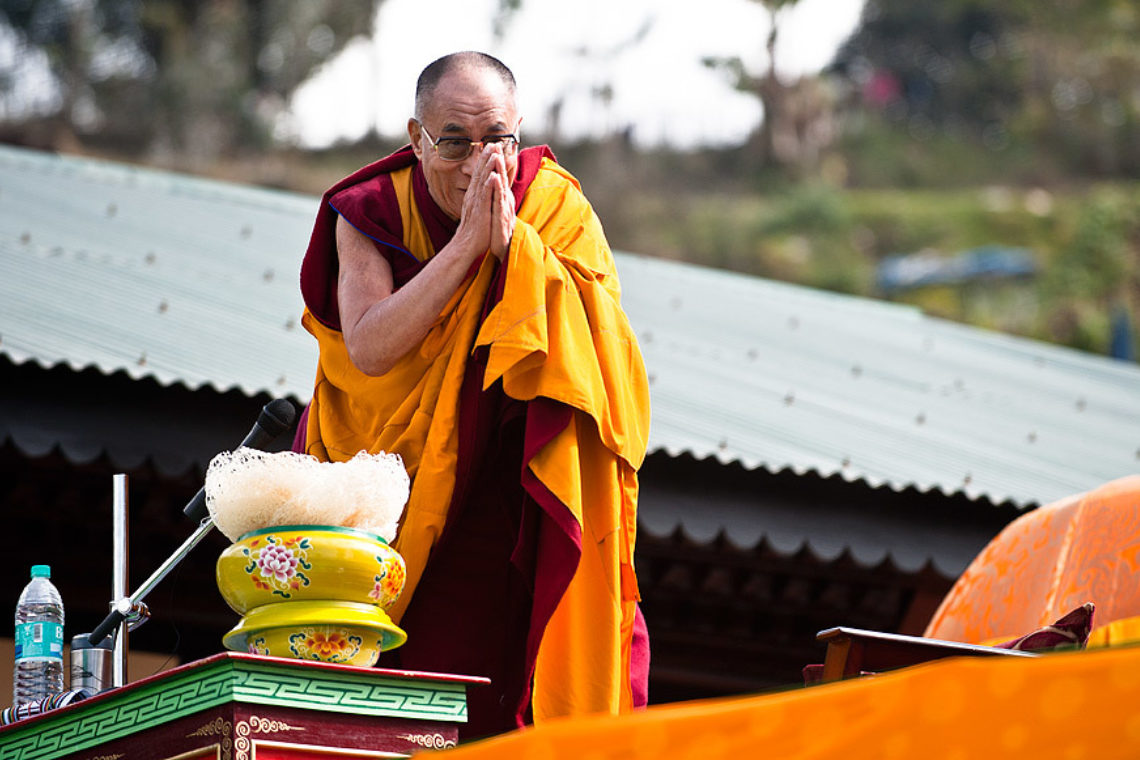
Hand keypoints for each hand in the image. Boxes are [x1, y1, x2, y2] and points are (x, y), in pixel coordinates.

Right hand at [453, 143, 514, 261]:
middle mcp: (474, 196)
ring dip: (488, 165)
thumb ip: (482, 199)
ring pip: (482, 180)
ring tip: (493, 152)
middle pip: (480, 172)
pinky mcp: (481, 211)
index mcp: (475, 195)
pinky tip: (493, 175)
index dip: (484, 159)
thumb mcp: (478, 210)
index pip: (480, 174)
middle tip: (492, 142)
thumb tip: (486, 191)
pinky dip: (489, 185)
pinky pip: (485, 196)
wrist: (466, 246)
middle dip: (487, 156)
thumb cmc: (475, 231)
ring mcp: (477, 202)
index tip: (489, 146)